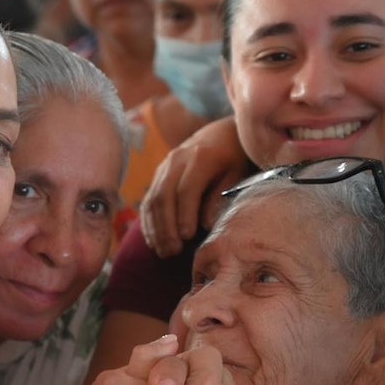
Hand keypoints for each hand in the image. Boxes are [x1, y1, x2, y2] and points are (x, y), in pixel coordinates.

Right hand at [139, 117, 247, 257]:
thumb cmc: (234, 157)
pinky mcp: (158, 174)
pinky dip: (149, 222)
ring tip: (163, 251)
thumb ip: (220, 196)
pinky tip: (154, 241)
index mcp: (200, 157)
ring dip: (155, 228)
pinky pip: (148, 200)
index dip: (184, 214)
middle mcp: (177, 160)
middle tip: (172, 251)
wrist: (220, 132)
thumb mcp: (236, 173)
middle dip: (166, 227)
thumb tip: (206, 225)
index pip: (186, 189)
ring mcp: (164, 166)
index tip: (187, 237)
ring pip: (152, 199)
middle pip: (164, 196)